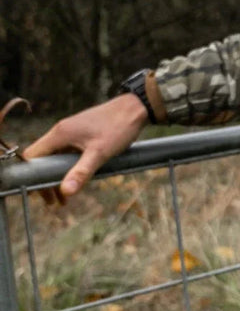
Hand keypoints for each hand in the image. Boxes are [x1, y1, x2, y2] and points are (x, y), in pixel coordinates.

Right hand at [21, 94, 149, 203]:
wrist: (136, 108)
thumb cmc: (118, 127)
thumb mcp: (99, 153)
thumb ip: (81, 172)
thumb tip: (65, 192)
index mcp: (59, 134)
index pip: (31, 157)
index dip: (31, 176)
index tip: (39, 194)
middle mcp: (61, 132)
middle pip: (42, 160)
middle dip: (46, 181)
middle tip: (54, 202)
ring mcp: (71, 132)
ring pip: (55, 158)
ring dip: (58, 177)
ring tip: (64, 198)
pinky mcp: (81, 134)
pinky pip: (67, 154)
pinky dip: (68, 168)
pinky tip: (77, 181)